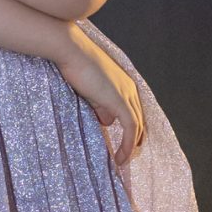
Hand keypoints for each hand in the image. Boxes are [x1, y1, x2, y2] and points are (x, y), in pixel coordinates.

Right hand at [56, 23, 145, 172]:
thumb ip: (100, 106)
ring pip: (138, 127)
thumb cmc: (76, 66)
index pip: (134, 112)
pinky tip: (120, 158)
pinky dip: (127, 145)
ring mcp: (127, 94)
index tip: (123, 147)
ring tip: (121, 161)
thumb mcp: (91, 90)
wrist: (70, 51)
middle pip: (140, 121)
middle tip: (124, 158)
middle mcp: (130, 89)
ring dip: (131, 147)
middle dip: (134, 141)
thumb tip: (106, 121)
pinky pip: (131, 128)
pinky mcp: (119, 101)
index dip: (132, 131)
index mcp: (125, 84)